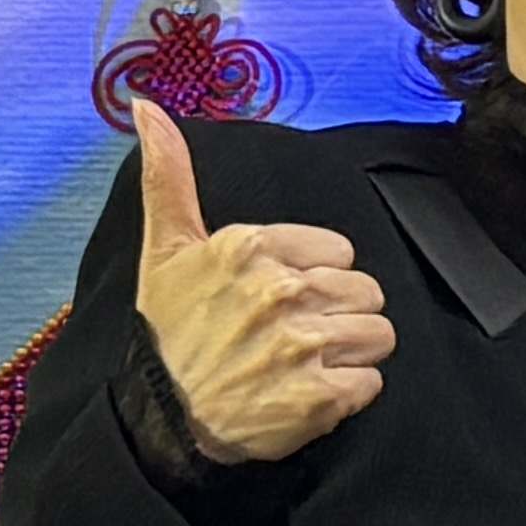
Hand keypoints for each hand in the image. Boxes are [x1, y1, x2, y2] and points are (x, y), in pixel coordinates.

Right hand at [126, 96, 393, 465]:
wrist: (162, 418)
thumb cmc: (168, 332)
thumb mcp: (165, 248)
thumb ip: (169, 176)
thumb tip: (147, 107)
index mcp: (249, 248)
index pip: (340, 251)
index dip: (316, 276)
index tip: (281, 297)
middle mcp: (279, 292)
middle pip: (366, 291)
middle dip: (338, 313)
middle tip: (294, 335)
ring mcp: (302, 346)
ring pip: (378, 334)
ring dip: (349, 353)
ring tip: (303, 364)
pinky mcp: (320, 397)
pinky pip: (372, 382)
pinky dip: (347, 394)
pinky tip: (307, 393)